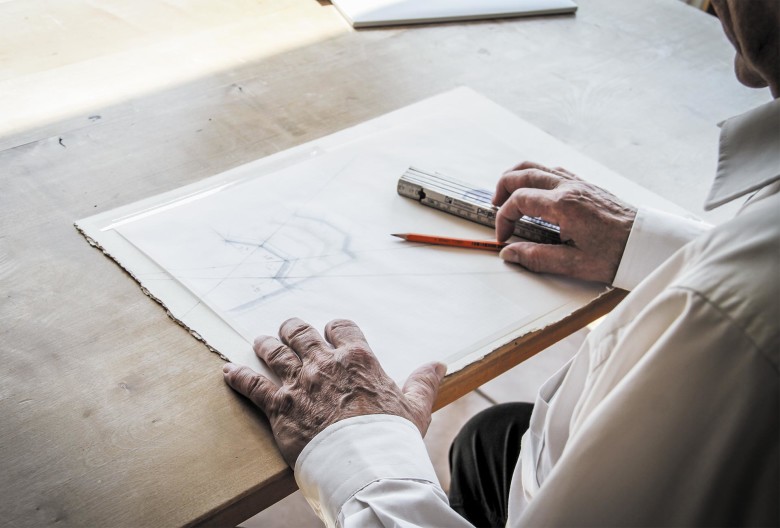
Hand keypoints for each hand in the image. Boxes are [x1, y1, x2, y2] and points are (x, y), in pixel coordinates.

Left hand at [222, 317, 446, 466]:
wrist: (366, 465)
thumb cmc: (391, 437)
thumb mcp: (415, 407)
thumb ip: (423, 382)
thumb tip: (437, 364)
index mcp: (358, 358)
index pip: (341, 327)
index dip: (334, 328)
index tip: (330, 332)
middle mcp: (325, 363)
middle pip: (300, 333)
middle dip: (292, 329)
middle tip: (288, 330)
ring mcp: (300, 382)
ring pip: (274, 351)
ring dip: (266, 344)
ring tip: (260, 341)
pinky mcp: (279, 406)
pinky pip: (252, 384)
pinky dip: (238, 376)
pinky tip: (228, 371)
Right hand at [494, 161, 636, 283]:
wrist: (648, 243)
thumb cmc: (616, 254)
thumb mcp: (574, 264)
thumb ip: (537, 258)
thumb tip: (509, 253)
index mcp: (563, 205)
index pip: (518, 200)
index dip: (503, 218)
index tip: (504, 237)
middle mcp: (568, 187)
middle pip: (522, 173)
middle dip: (502, 189)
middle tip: (495, 208)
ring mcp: (578, 182)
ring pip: (537, 166)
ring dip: (517, 177)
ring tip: (508, 195)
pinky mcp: (587, 185)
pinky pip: (554, 170)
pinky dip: (536, 176)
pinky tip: (536, 193)